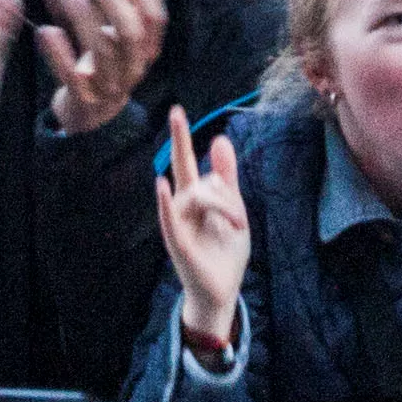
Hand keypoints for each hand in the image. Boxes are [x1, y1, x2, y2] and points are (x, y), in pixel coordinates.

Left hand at [36, 0, 168, 135]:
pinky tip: (47, 30)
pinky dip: (58, 51)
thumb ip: (140, 4)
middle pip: (130, 31)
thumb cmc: (109, 61)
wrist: (93, 111)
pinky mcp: (83, 97)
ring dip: (84, 16)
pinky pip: (71, 75)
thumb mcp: (127, 34)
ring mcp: (109, 85)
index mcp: (147, 49)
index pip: (154, 17)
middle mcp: (133, 67)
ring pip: (102, 50)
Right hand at [155, 103, 252, 349]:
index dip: (183, 138)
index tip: (177, 110)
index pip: (187, 162)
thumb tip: (219, 138)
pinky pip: (170, 219)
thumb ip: (227, 178)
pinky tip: (161, 185)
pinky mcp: (178, 243)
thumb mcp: (234, 209)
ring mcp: (178, 223)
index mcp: (196, 198)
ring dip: (226, 203)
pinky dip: (165, 202)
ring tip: (240, 224)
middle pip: (183, 168)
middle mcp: (183, 206)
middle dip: (179, 139)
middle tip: (176, 112)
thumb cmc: (225, 251)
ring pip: (199, 192)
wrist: (224, 291)